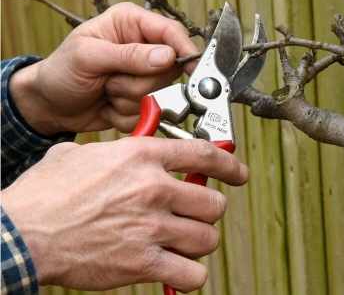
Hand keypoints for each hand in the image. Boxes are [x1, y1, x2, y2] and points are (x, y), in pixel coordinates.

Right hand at [1, 137, 247, 291]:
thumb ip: (117, 151)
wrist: (21, 233)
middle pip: (213, 202)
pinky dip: (189, 275)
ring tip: (182, 241)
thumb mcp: (81, 155)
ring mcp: (151, 227)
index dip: (230, 164)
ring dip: (199, 241)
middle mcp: (153, 189)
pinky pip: (192, 274)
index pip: (204, 155)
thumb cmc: (45, 194)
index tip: (239, 173)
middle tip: (193, 214)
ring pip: (207, 237)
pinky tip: (176, 269)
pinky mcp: (143, 263)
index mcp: (141, 157)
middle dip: (207, 211)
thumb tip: (131, 150)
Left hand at [9, 2, 198, 135]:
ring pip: (159, 94)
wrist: (49, 106)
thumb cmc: (60, 72)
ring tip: (105, 91)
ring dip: (129, 99)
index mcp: (131, 24)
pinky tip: (108, 104)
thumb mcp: (87, 56)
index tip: (191, 68)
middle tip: (109, 80)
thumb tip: (167, 56)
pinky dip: (127, 114)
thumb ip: (128, 55)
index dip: (184, 50)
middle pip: (169, 70)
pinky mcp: (143, 100)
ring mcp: (144, 76)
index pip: (171, 32)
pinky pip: (150, 113)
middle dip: (139, 82)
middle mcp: (143, 48)